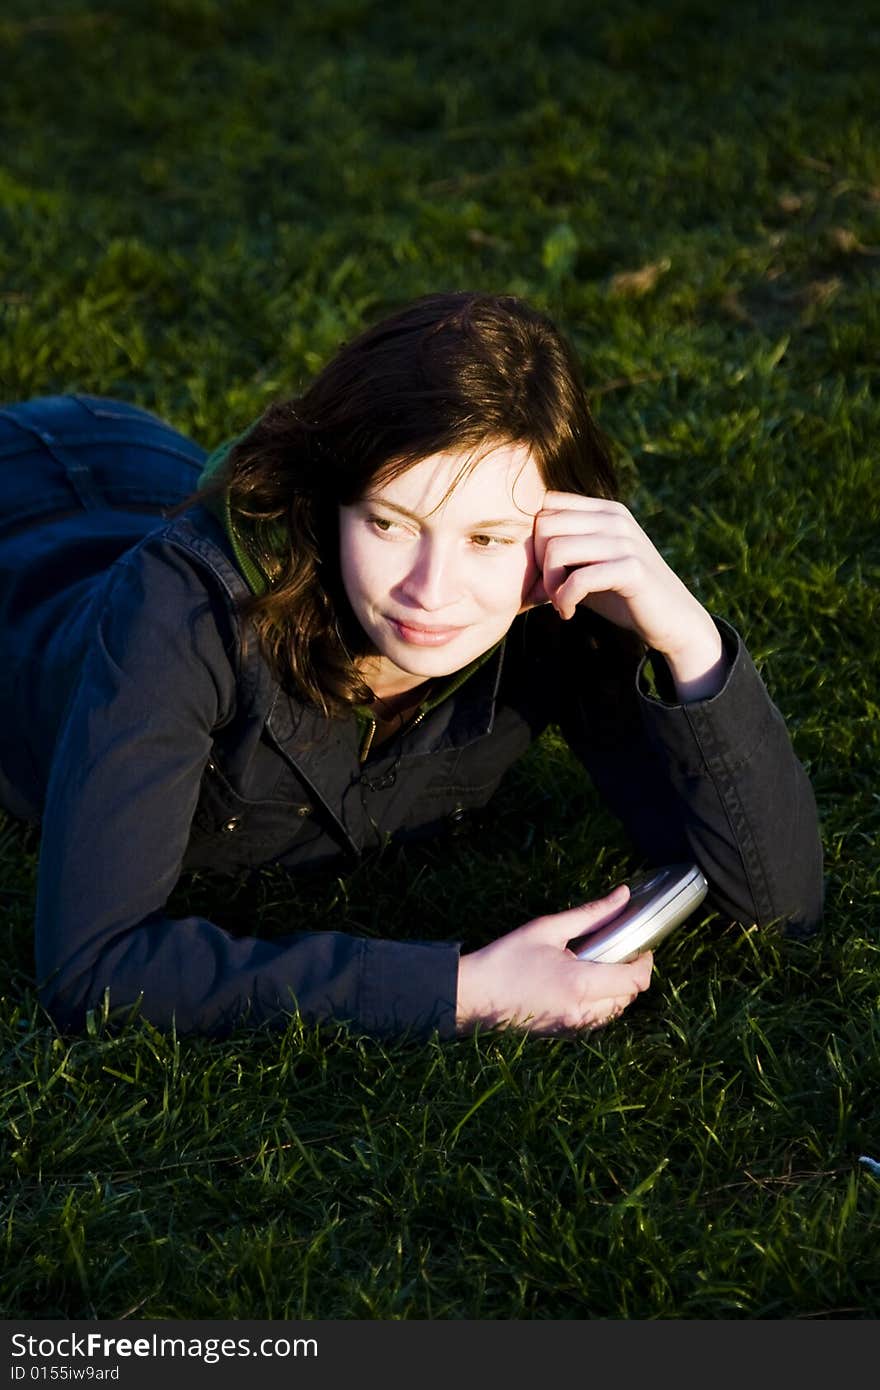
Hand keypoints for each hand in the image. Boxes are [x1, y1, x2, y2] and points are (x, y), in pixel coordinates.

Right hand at [455, 885, 653, 1034]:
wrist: (473, 995)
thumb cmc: (505, 958)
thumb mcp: (547, 929)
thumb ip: (591, 914)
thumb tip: (623, 895)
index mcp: (581, 984)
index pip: (635, 981)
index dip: (645, 962)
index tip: (640, 945)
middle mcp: (582, 1012)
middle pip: (629, 997)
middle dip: (631, 974)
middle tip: (618, 949)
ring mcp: (573, 1027)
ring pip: (614, 1011)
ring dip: (617, 990)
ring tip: (598, 965)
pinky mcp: (564, 1034)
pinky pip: (596, 1019)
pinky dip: (600, 1002)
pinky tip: (581, 982)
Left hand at [521, 491, 726, 697]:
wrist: (673, 621)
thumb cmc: (623, 596)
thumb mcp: (587, 570)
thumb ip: (557, 560)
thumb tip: (513, 569)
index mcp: (604, 510)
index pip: (546, 504)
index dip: (534, 539)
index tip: (543, 572)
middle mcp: (614, 518)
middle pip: (544, 525)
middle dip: (537, 563)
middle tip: (548, 592)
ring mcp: (625, 541)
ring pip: (557, 549)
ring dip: (549, 585)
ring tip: (559, 603)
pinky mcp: (632, 569)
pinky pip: (579, 578)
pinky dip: (565, 600)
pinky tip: (569, 613)